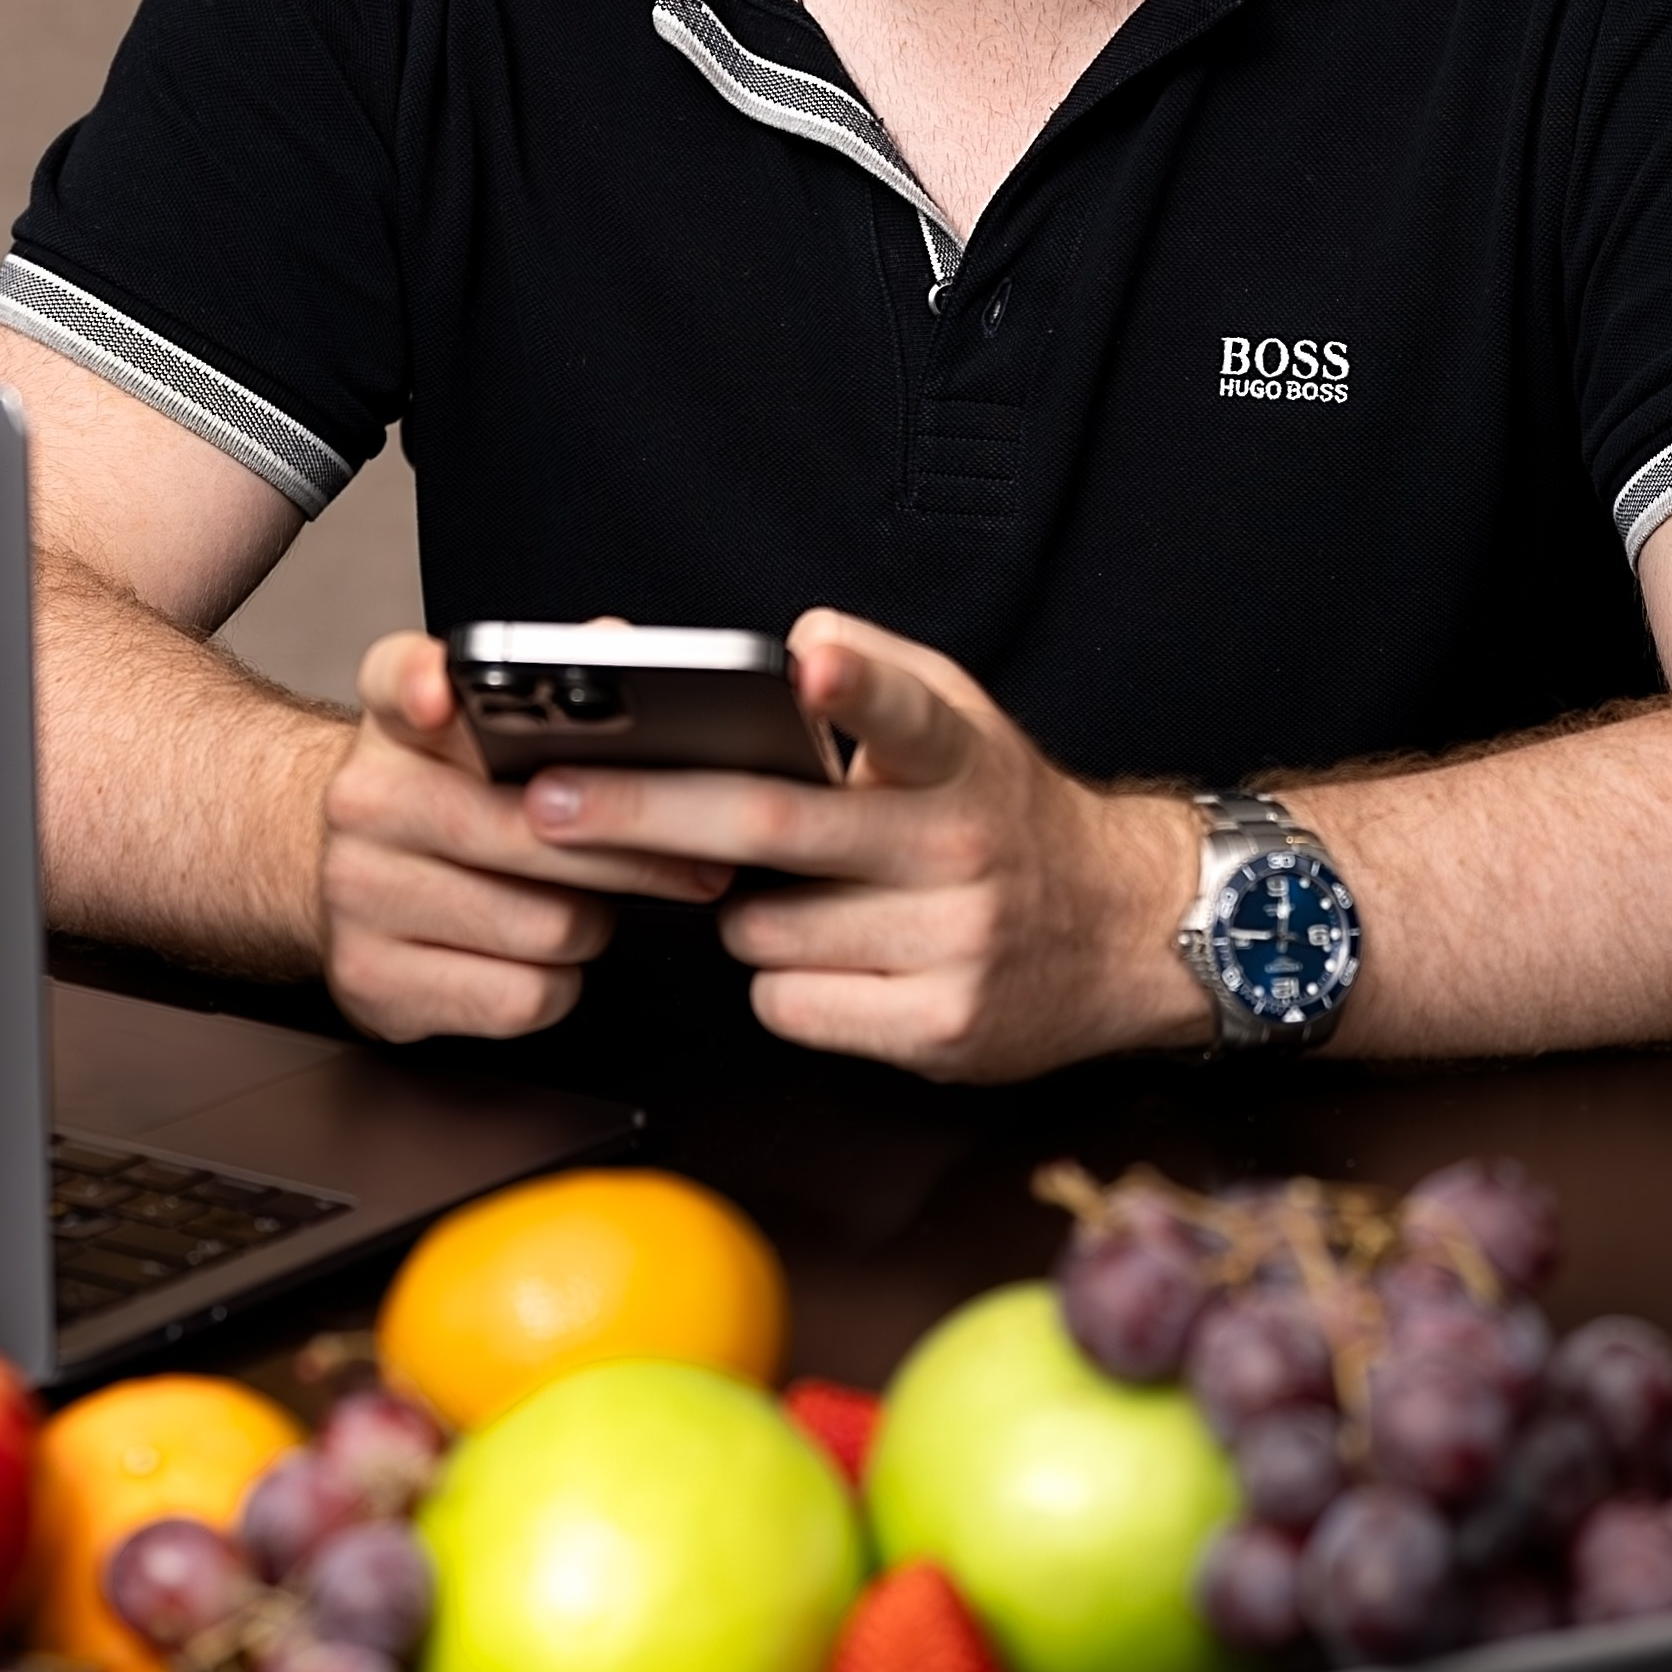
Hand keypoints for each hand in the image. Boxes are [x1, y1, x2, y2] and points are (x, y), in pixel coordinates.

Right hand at [318, 633, 733, 1041]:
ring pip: (544, 924)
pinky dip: (558, 981)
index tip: (438, 693)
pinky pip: (522, 997)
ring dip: (594, 922)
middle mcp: (363, 801)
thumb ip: (555, 679)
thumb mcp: (490, 728)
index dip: (421, 683)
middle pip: (530, 829)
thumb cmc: (456, 796)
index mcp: (399, 721)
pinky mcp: (374, 982)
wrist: (357, 879)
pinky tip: (542, 953)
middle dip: (634, 854)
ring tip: (592, 901)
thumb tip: (618, 644)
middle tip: (699, 862)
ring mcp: (357, 896)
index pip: (397, 678)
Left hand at [519, 610, 1210, 1081]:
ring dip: (737, 913)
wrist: (1125, 929)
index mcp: (959, 758)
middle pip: (774, 829)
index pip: (907, 709)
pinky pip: (789, 1006)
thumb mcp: (963, 721)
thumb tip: (790, 642)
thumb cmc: (1004, 813)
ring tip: (800, 895)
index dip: (855, 681)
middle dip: (644, 811)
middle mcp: (959, 847)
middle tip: (547, 802)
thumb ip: (876, 673)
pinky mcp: (941, 1029)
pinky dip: (779, 982)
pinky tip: (833, 958)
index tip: (807, 657)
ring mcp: (953, 944)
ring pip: (761, 931)